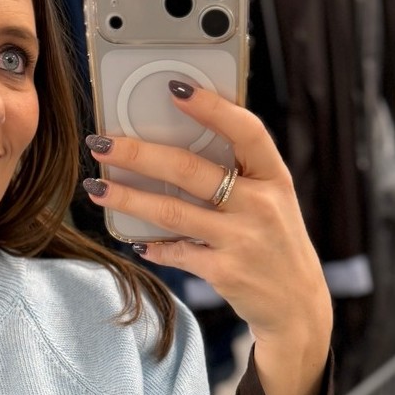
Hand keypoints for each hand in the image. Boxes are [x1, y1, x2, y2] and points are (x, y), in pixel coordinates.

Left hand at [87, 85, 331, 394]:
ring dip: (128, 199)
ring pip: (172, 212)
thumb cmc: (275, 241)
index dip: (211, 107)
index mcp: (274, 177)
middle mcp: (261, 205)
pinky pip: (176, 251)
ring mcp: (242, 240)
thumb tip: (176, 140)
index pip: (246, 130)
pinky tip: (132, 239)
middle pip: (190, 170)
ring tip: (97, 188)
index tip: (175, 88)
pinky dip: (151, 245)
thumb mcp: (273, 200)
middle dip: (138, 154)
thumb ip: (239, 173)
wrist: (297, 305)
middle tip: (101, 144)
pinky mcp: (224, 272)